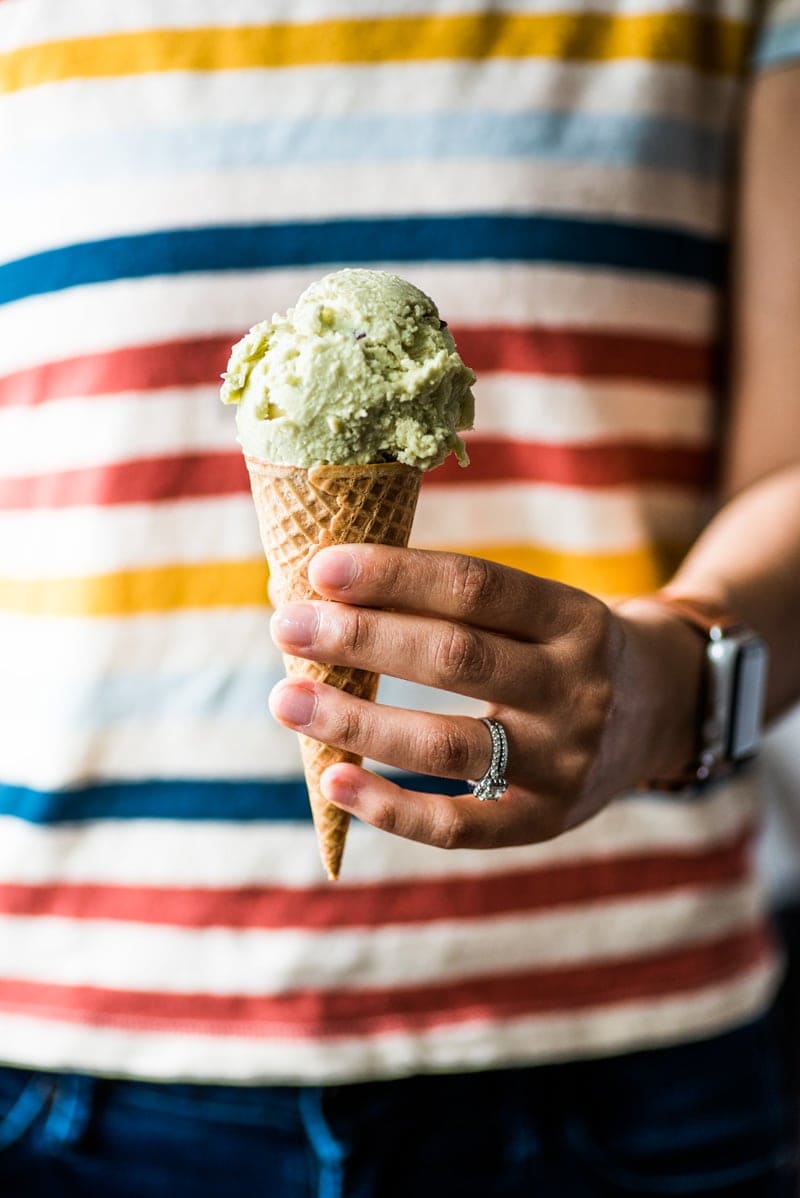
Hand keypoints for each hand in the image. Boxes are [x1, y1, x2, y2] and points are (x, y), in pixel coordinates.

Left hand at [268, 547, 700, 848]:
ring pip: (449, 745)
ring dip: (358, 720)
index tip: (322, 569)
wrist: (665, 712)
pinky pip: (459, 825)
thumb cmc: (565, 649)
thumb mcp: (543, 610)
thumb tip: (328, 599)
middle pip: (458, 658)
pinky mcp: (547, 820)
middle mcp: (576, 686)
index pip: (476, 586)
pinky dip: (391, 807)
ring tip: (287, 700)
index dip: (395, 575)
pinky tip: (334, 779)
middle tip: (287, 624)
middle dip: (362, 639)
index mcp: (573, 617)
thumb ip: (459, 608)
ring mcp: (566, 761)